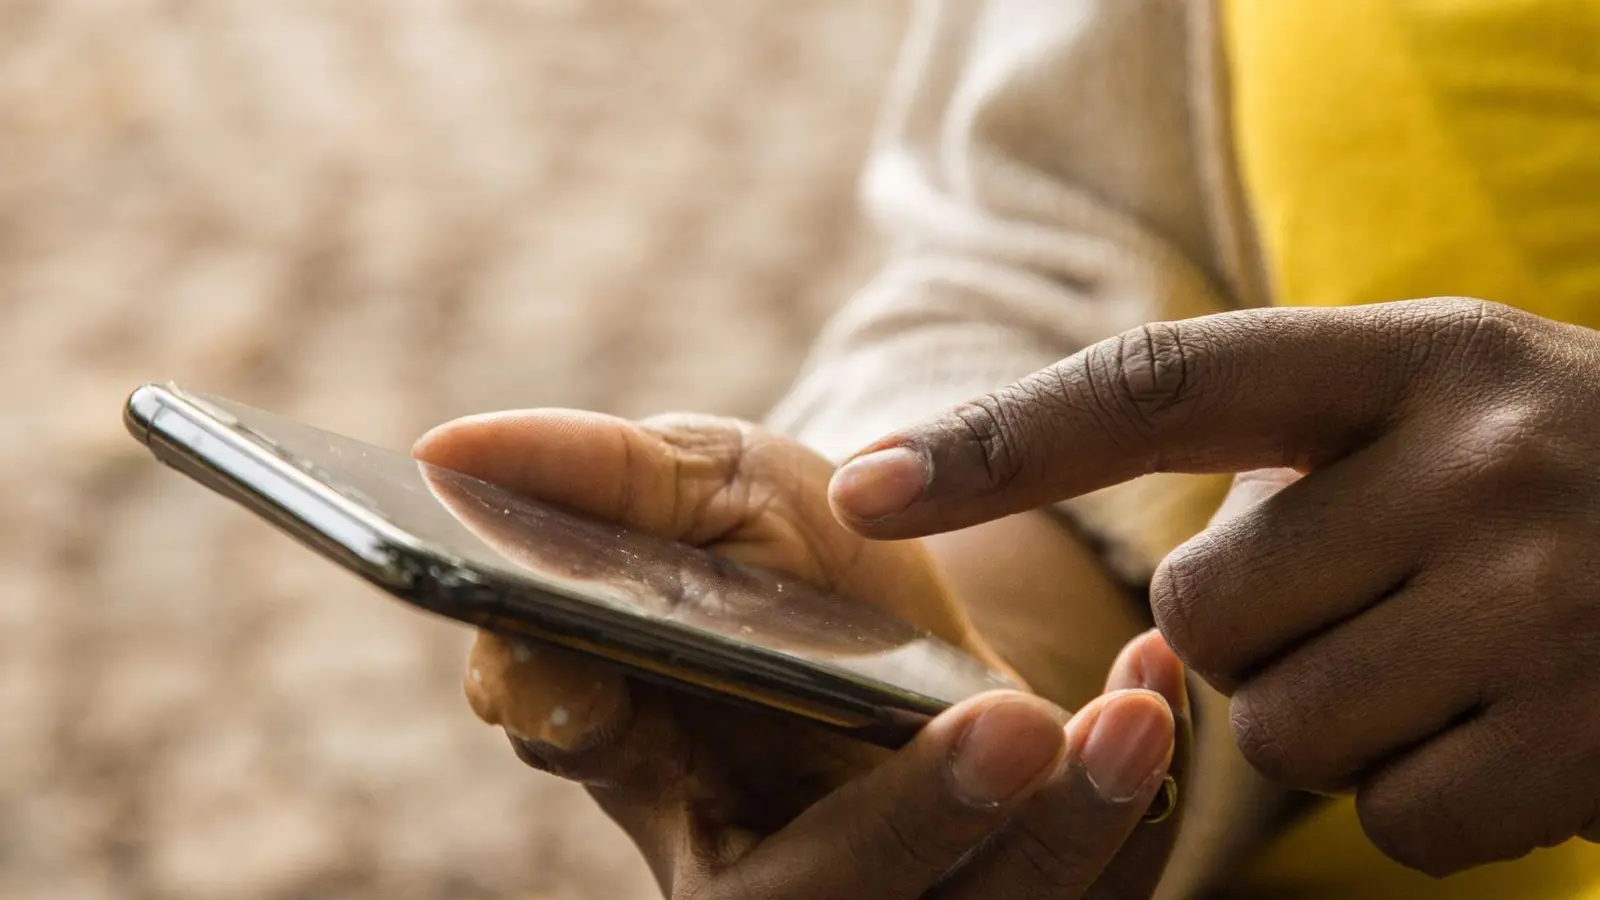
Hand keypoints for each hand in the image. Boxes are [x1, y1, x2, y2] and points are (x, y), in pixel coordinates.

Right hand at [415, 410, 1187, 897]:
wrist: (916, 626)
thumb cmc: (791, 559)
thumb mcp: (707, 482)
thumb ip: (595, 477)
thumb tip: (444, 455)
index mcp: (642, 758)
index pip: (589, 762)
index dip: (593, 731)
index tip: (599, 682)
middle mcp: (753, 869)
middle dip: (906, 829)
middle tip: (1012, 728)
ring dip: (1061, 836)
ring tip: (1128, 716)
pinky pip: (1072, 898)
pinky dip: (1127, 813)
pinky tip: (1155, 699)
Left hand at [828, 297, 1599, 876]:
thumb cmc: (1575, 477)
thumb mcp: (1447, 409)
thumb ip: (1291, 460)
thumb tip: (1151, 619)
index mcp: (1416, 357)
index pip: (1162, 385)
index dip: (1000, 439)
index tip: (865, 485)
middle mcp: (1482, 458)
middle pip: (1207, 613)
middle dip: (1258, 634)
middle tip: (1385, 598)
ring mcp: (1551, 600)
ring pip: (1289, 729)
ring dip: (1347, 720)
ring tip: (1466, 656)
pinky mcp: (1594, 738)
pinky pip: (1400, 818)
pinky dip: (1437, 797)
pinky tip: (1525, 728)